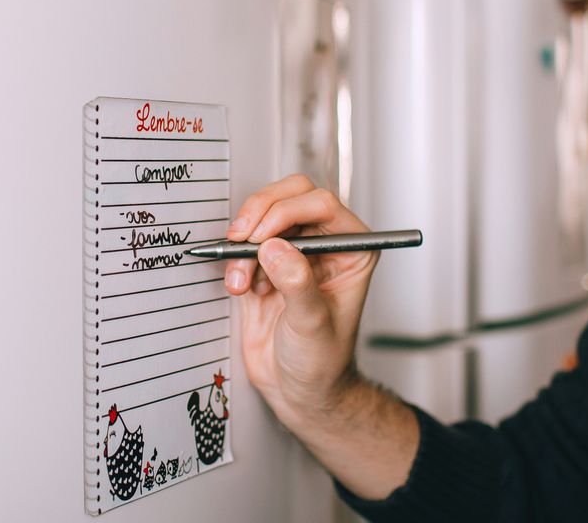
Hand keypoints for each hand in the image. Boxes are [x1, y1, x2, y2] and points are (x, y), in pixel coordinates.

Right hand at [223, 174, 376, 424]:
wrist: (299, 390)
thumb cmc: (323, 363)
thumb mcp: (313, 325)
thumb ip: (297, 285)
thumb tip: (275, 249)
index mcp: (353, 249)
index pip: (322, 205)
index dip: (288, 212)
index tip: (262, 236)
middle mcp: (325, 244)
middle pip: (290, 197)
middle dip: (260, 214)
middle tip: (241, 237)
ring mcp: (294, 252)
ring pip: (263, 217)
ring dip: (244, 244)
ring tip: (241, 280)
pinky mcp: (266, 264)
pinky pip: (245, 243)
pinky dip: (235, 261)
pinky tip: (240, 288)